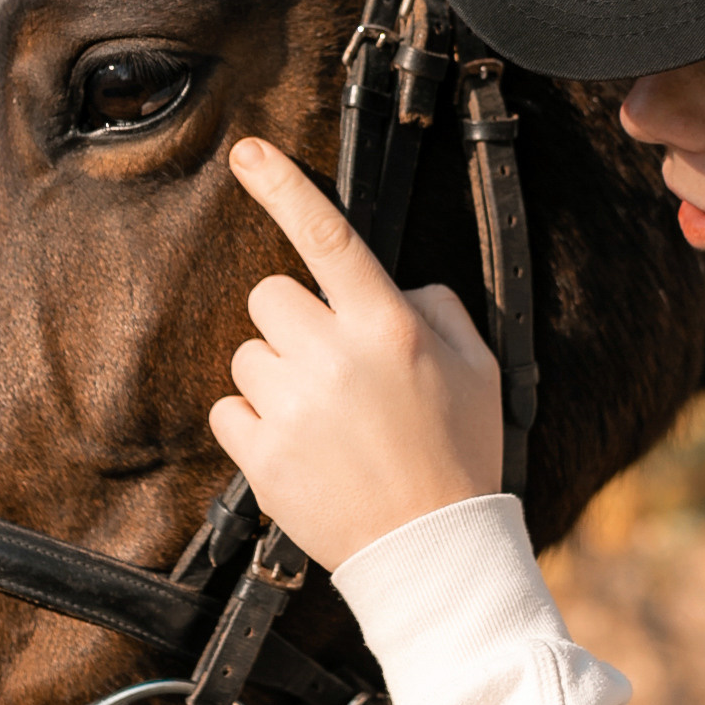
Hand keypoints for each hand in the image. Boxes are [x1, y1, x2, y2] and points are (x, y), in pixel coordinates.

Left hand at [207, 138, 503, 571]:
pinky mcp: (261, 455)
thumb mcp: (476, 366)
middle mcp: (334, 357)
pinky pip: (228, 409)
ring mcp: (292, 407)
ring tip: (323, 418)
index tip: (246, 153)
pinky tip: (299, 448)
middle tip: (330, 366)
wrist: (430, 551)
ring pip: (247, 354)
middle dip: (294, 322)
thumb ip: (434, 306)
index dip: (283, 186)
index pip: (328, 236)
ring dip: (275, 376)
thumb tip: (389, 284)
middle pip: (270, 296)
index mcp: (388, 326)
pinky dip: (255, 424)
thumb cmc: (457, 454)